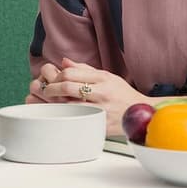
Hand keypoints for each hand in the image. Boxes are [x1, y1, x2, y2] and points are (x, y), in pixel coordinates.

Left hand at [29, 58, 144, 135]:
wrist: (140, 113)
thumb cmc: (122, 94)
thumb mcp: (107, 76)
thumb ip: (84, 69)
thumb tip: (64, 62)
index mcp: (102, 78)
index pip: (71, 73)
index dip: (57, 75)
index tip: (52, 78)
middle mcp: (101, 93)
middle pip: (67, 88)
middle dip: (51, 88)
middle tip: (45, 90)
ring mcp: (100, 110)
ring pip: (69, 106)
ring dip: (54, 104)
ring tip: (49, 103)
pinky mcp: (99, 125)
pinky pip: (76, 121)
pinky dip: (64, 117)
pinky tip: (59, 115)